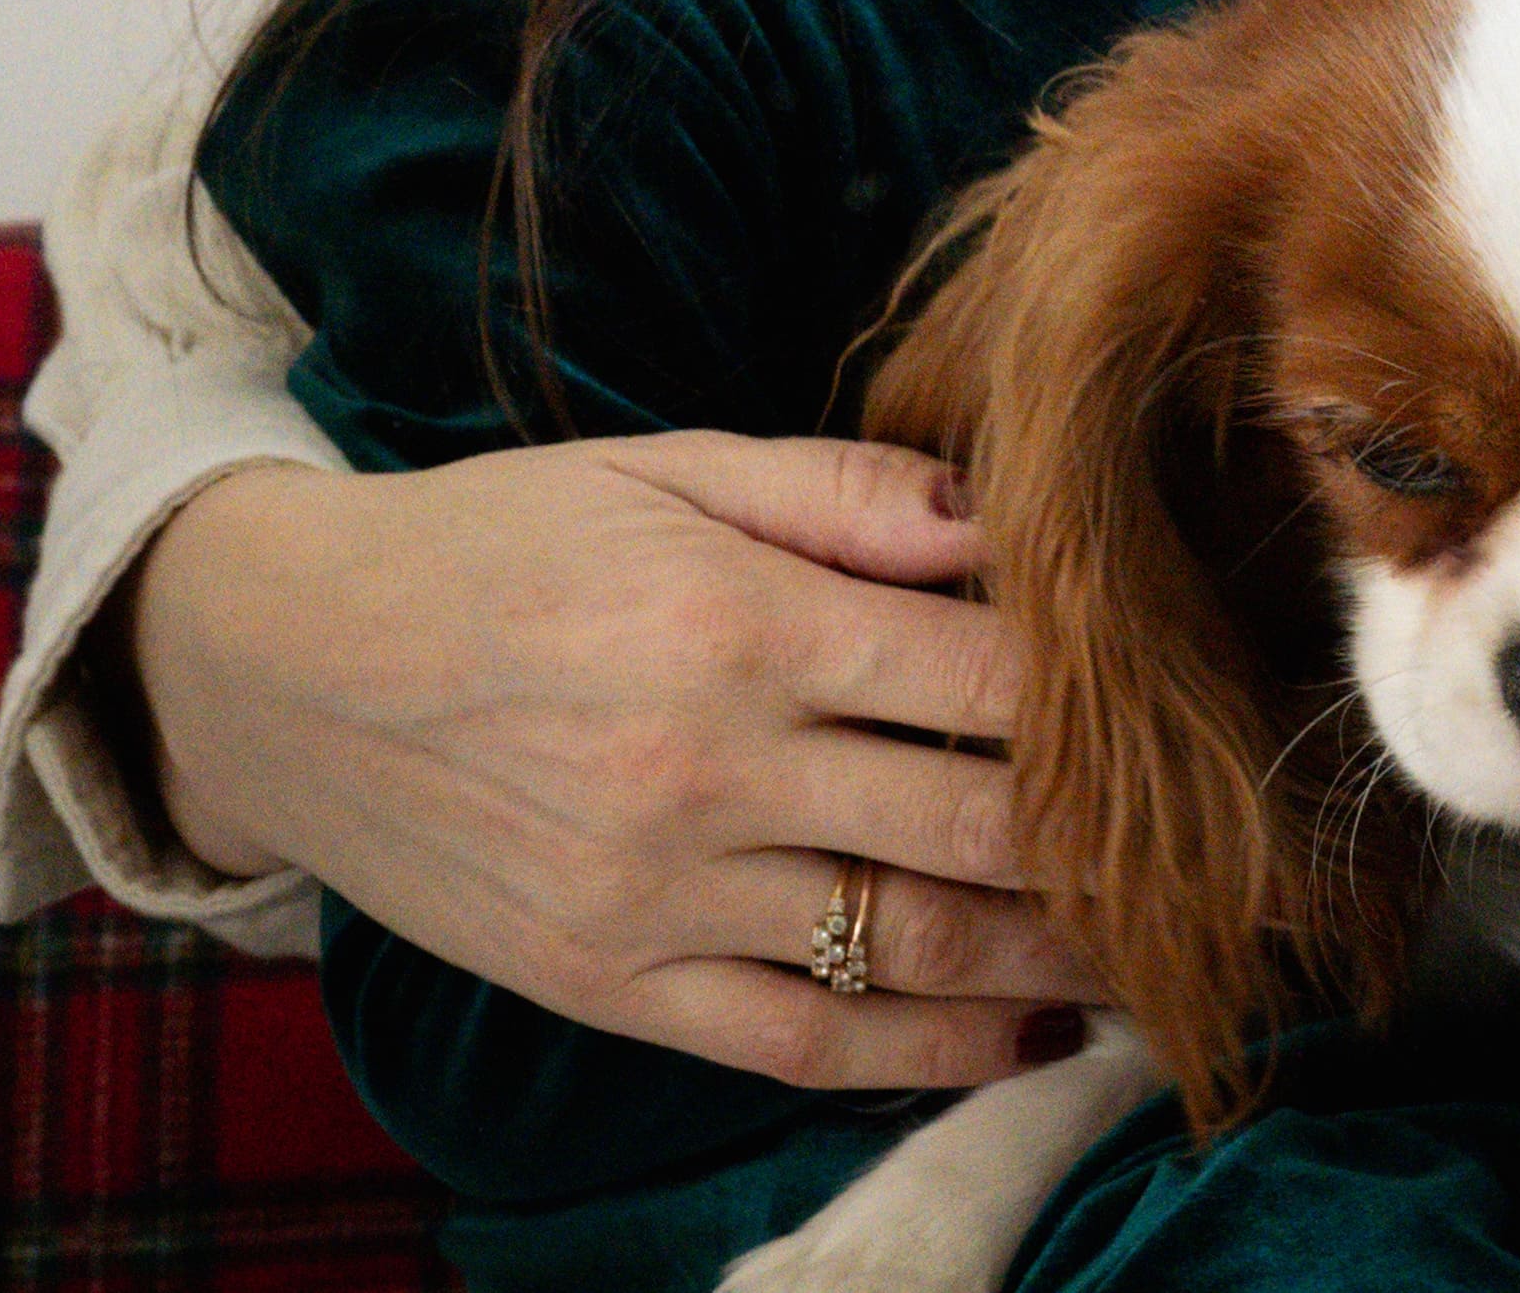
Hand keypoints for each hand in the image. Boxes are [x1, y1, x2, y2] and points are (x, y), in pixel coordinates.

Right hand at [118, 433, 1104, 1088]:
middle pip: (980, 820)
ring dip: (1062, 958)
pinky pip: (801, 1042)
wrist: (285, 667)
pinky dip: (931, 1053)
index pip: (987, 669)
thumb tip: (1005, 514)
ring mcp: (658, 893)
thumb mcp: (668, 464)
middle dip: (1122, 841)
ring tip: (1167, 949)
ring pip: (915, 945)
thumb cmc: (498, 541)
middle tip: (1233, 849)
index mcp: (738, 618)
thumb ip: (848, 490)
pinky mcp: (607, 984)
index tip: (1202, 696)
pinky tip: (1030, 1037)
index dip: (1110, 690)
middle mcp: (709, 766)